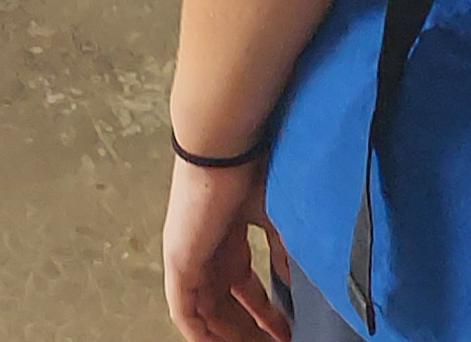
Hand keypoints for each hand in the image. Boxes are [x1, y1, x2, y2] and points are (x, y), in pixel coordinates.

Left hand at [161, 155, 293, 341]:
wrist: (225, 147)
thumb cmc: (250, 169)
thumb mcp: (274, 217)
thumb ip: (281, 250)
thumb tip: (291, 279)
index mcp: (228, 241)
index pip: (244, 291)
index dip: (267, 315)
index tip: (288, 333)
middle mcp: (207, 252)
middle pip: (226, 308)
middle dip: (251, 332)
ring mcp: (190, 258)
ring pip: (208, 315)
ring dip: (232, 337)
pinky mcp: (178, 261)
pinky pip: (185, 311)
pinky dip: (201, 334)